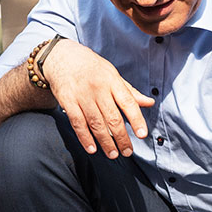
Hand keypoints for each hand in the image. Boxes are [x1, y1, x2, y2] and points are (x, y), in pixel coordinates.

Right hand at [39, 39, 154, 158]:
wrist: (62, 57)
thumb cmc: (91, 67)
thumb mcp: (112, 74)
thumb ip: (129, 91)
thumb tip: (150, 103)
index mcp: (112, 81)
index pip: (128, 102)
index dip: (136, 120)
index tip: (142, 135)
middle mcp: (98, 89)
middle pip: (112, 117)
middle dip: (121, 138)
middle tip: (128, 152)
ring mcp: (82, 96)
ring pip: (95, 123)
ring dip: (105, 142)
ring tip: (112, 154)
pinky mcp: (67, 101)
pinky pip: (77, 123)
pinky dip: (84, 138)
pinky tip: (92, 148)